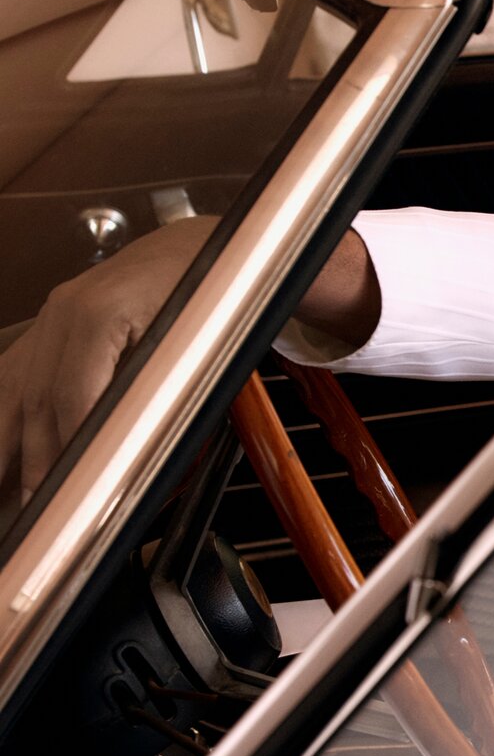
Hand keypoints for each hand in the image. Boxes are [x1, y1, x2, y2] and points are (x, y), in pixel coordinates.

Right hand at [0, 216, 217, 500]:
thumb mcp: (200, 339)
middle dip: (36, 459)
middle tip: (38, 508)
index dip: (71, 442)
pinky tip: (7, 448)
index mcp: (101, 310)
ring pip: (17, 391)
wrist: (200, 247)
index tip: (72, 486)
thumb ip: (167, 385)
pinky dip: (8, 415)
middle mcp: (65, 310)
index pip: (73, 392)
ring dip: (13, 446)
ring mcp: (51, 316)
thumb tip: (135, 438)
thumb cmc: (211, 289)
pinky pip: (15, 375)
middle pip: (38, 398)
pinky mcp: (49, 326)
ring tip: (15, 494)